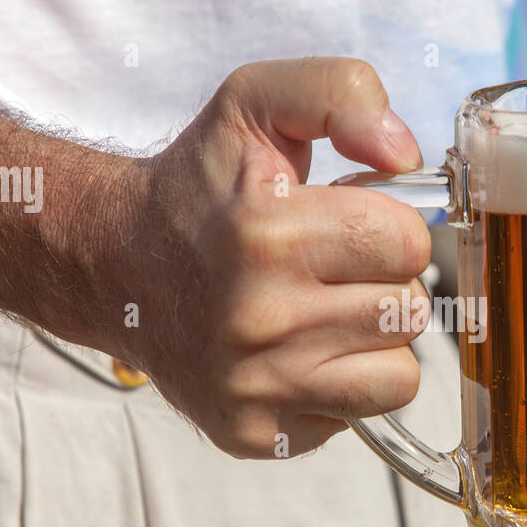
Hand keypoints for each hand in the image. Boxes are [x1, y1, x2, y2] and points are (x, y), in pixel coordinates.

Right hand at [100, 57, 432, 457]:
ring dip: (372, 341)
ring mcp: (257, 385)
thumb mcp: (256, 103)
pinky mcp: (256, 433)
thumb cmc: (200, 189)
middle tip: (330, 268)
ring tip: (323, 312)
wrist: (117, 266)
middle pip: (407, 311)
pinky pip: (361, 417)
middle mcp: (259, 317)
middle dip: (381, 283)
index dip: (388, 227)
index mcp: (268, 233)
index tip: (349, 222)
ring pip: (398, 375)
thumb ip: (341, 93)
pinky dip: (342, 386)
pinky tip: (299, 353)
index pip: (409, 244)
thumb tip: (404, 155)